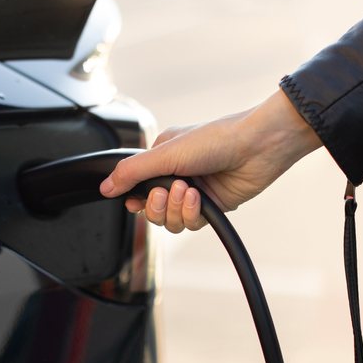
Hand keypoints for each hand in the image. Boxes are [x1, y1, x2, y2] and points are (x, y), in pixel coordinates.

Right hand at [99, 89, 321, 232]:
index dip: (134, 198)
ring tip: (187, 191)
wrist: (257, 147)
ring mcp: (194, 192)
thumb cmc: (216, 139)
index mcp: (162, 156)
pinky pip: (191, 223)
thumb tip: (105, 187)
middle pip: (152, 209)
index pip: (136, 186)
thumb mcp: (166, 153)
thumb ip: (133, 172)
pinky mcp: (212, 206)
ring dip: (176, 209)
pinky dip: (192, 213)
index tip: (135, 200)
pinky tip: (200, 198)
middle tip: (164, 193)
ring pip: (171, 220)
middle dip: (157, 206)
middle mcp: (176, 174)